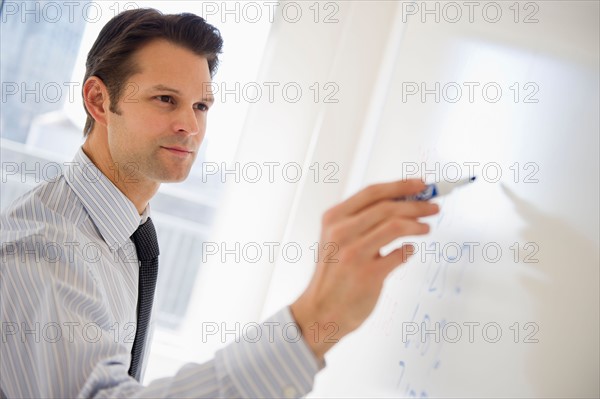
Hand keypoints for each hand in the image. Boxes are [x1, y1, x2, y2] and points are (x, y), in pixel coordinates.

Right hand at [290, 179, 438, 360]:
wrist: (321, 310)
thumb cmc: (333, 274)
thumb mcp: (335, 239)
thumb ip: (360, 221)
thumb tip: (400, 203)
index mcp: (334, 218)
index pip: (372, 193)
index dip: (400, 185)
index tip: (420, 185)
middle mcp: (342, 232)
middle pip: (388, 207)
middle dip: (416, 204)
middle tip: (432, 207)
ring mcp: (354, 253)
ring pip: (396, 226)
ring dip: (417, 225)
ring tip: (426, 227)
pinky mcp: (368, 274)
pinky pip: (399, 254)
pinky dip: (408, 250)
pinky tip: (408, 250)